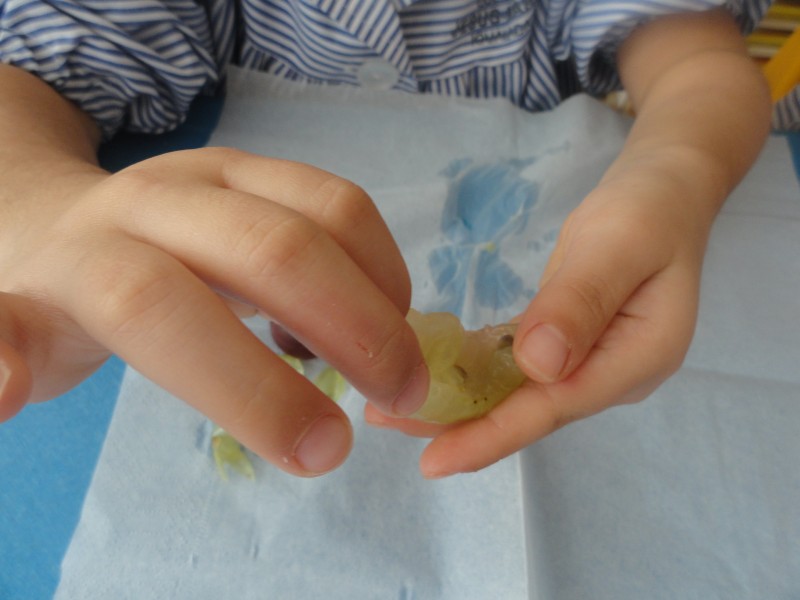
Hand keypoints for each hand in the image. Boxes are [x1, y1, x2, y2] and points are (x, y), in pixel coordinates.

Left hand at [0, 148, 427, 475]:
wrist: (65, 216)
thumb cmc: (57, 299)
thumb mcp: (18, 336)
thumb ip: (3, 356)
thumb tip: (3, 387)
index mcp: (84, 258)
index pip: (156, 308)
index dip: (240, 385)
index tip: (315, 453)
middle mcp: (154, 200)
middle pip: (269, 252)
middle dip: (351, 335)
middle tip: (398, 404)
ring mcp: (217, 173)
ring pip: (324, 213)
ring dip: (382, 297)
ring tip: (401, 368)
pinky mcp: (263, 168)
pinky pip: (343, 204)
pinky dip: (380, 265)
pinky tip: (379, 316)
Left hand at [365, 170, 709, 476]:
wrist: (663, 195)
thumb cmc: (647, 212)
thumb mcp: (618, 246)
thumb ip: (580, 302)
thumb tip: (538, 365)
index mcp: (636, 360)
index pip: (554, 408)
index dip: (492, 435)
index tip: (433, 461)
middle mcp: (612, 376)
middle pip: (529, 412)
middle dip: (460, 427)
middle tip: (384, 420)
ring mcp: (590, 364)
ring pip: (517, 397)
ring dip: (459, 405)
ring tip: (391, 405)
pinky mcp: (566, 348)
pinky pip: (516, 372)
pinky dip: (474, 376)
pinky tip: (432, 374)